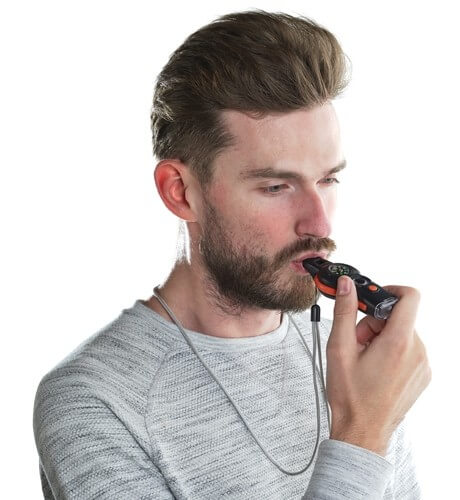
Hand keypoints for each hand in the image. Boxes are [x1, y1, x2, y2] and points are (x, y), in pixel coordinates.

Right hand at [326, 275, 431, 455]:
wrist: (362, 431)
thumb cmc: (351, 396)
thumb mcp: (339, 348)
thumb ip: (344, 312)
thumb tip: (347, 285)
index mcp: (399, 342)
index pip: (409, 297)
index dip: (390, 290)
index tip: (373, 298)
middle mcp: (417, 351)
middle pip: (398, 317)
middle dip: (374, 323)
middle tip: (356, 341)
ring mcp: (422, 365)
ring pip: (402, 333)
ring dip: (382, 338)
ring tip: (364, 358)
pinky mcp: (422, 375)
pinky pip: (408, 349)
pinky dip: (391, 351)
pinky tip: (375, 368)